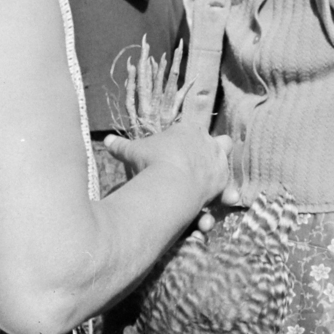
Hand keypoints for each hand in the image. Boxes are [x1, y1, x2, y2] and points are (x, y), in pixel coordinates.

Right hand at [103, 124, 229, 211]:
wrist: (170, 182)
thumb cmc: (151, 162)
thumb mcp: (133, 152)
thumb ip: (121, 146)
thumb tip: (106, 140)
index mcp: (188, 130)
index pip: (195, 131)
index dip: (191, 141)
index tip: (182, 151)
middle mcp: (208, 143)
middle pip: (221, 141)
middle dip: (215, 150)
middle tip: (202, 163)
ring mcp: (218, 161)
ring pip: (227, 161)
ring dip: (220, 171)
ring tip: (210, 183)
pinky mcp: (222, 181)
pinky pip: (227, 188)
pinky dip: (224, 195)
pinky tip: (219, 202)